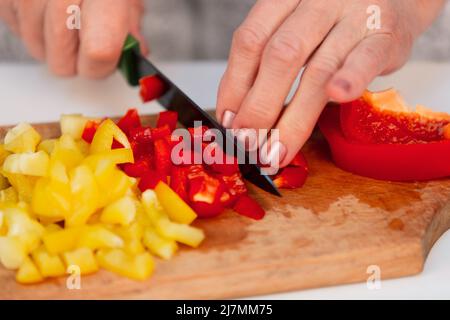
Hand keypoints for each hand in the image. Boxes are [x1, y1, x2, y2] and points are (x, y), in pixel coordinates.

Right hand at [0, 0, 147, 77]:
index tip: (103, 63)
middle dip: (75, 61)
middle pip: (61, 60)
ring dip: (51, 45)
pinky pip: (15, 28)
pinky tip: (43, 8)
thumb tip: (132, 56)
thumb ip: (129, 25)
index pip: (99, 52)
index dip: (101, 67)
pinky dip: (30, 26)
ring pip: (36, 49)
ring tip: (63, 18)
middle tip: (83, 42)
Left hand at [217, 0, 444, 166]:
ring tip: (277, 151)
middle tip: (248, 143)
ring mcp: (354, 14)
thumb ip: (266, 59)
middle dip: (259, 106)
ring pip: (318, 68)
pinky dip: (350, 79)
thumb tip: (236, 112)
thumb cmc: (336, 22)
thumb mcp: (296, 28)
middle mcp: (317, 0)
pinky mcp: (387, 32)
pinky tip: (337, 97)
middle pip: (280, 55)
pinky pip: (366, 58)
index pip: (250, 40)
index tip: (227, 120)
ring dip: (294, 117)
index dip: (235, 83)